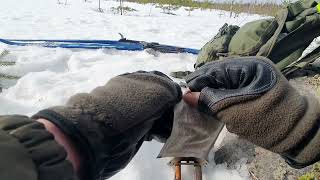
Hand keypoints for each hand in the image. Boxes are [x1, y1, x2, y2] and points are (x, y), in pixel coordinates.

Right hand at [183, 56, 319, 167]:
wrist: (297, 132)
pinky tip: (213, 103)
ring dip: (211, 91)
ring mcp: (253, 75)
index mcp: (249, 66)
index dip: (198, 81)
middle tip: (190, 100)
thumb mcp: (234, 112)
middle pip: (219, 73)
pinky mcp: (254, 86)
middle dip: (204, 86)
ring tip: (199, 103)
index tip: (184, 94)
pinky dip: (221, 95)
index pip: (215, 69)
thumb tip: (186, 95)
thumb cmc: (267, 121)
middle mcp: (251, 66)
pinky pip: (232, 86)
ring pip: (224, 80)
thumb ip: (209, 101)